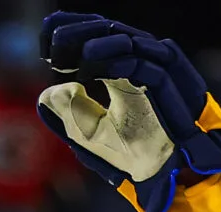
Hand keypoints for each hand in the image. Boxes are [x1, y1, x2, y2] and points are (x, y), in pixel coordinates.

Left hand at [36, 13, 220, 211]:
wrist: (162, 173)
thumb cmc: (130, 153)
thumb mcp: (88, 132)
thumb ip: (68, 111)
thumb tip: (47, 93)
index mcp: (123, 71)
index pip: (99, 38)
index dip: (75, 30)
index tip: (47, 33)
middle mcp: (142, 65)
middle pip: (114, 32)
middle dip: (83, 29)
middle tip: (55, 35)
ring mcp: (159, 73)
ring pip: (133, 43)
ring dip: (104, 43)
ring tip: (78, 53)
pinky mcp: (174, 88)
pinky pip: (151, 69)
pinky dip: (124, 65)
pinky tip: (96, 68)